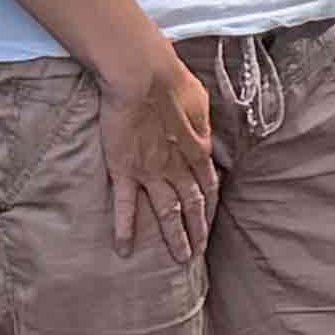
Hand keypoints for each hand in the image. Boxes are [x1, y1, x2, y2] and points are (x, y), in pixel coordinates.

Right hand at [101, 55, 221, 258]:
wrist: (142, 75)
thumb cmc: (172, 80)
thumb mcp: (199, 102)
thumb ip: (202, 126)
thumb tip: (205, 139)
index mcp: (197, 149)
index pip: (208, 185)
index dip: (210, 205)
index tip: (210, 221)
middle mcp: (178, 166)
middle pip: (193, 205)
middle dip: (198, 231)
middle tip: (198, 253)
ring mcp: (152, 172)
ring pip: (168, 212)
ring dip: (175, 237)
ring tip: (180, 258)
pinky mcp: (125, 171)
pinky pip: (125, 206)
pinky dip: (125, 229)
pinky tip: (124, 250)